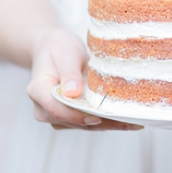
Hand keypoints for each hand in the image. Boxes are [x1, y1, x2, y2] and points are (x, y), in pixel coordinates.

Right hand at [27, 27, 141, 130]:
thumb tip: (72, 93)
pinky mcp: (69, 118)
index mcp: (38, 90)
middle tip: (128, 119)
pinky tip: (128, 121)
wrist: (52, 49)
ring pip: (83, 125)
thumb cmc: (58, 47)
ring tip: (134, 121)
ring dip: (108, 124)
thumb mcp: (65, 52)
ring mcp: (56, 116)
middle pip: (72, 121)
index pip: (56, 108)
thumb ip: (69, 72)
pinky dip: (108, 122)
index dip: (77, 115)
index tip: (98, 115)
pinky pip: (88, 122)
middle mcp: (43, 109)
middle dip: (100, 122)